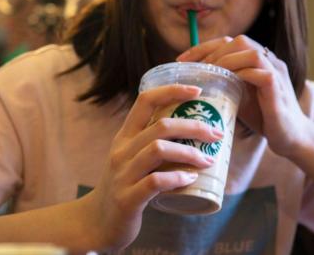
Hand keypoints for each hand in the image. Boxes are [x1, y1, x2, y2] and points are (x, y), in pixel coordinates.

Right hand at [82, 85, 221, 251]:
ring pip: (159, 150)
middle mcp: (122, 151)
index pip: (145, 101)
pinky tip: (191, 179)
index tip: (197, 91)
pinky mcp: (127, 198)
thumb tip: (194, 134)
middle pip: (161, 126)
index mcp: (124, 137)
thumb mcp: (132, 159)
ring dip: (190, 153)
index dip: (172, 90)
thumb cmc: (124, 187)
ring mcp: (123, 174)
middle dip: (194, 127)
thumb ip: (154, 145)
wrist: (97, 222)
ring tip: (208, 160)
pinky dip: (178, 178)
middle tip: (216, 135)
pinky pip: (156, 182)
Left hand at [177, 35, 308, 156]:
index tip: (181, 60)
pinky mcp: (278, 88)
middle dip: (211, 51)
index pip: (230, 42)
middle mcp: (269, 61)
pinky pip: (260, 72)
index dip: (204, 47)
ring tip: (207, 75)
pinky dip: (239, 75)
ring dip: (225, 61)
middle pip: (239, 41)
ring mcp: (276, 72)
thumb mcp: (239, 97)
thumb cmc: (264, 118)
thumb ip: (224, 85)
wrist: (290, 138)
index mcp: (259, 60)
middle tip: (192, 69)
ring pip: (250, 52)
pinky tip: (223, 85)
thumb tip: (193, 84)